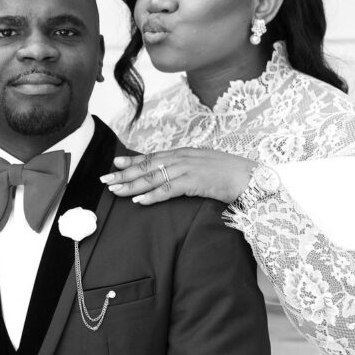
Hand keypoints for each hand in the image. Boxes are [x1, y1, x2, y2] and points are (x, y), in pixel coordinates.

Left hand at [101, 148, 254, 204]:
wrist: (249, 176)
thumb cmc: (228, 174)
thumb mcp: (203, 167)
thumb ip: (186, 169)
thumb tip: (171, 177)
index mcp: (183, 154)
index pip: (152, 157)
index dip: (132, 161)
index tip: (115, 164)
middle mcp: (182, 158)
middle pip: (147, 166)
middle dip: (125, 173)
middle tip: (106, 179)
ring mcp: (187, 168)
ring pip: (153, 177)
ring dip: (132, 185)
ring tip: (115, 191)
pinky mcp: (193, 181)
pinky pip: (168, 190)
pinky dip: (152, 196)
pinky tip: (139, 201)